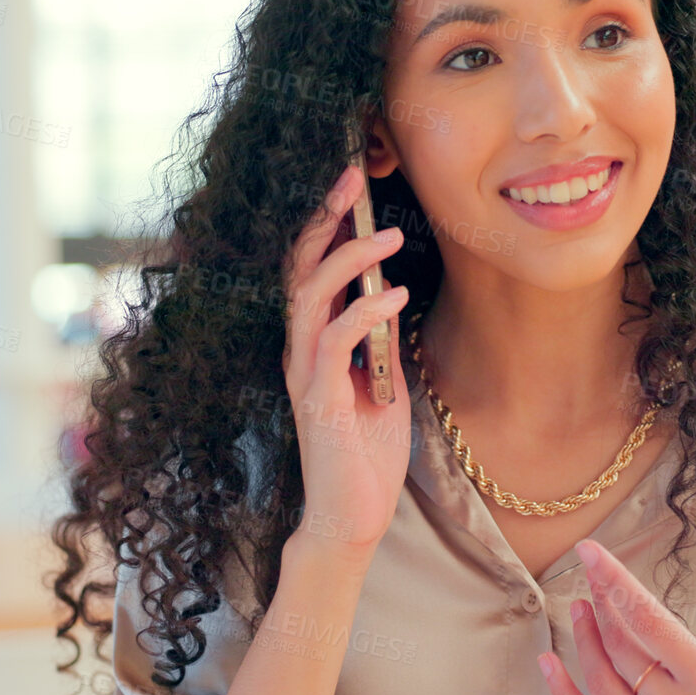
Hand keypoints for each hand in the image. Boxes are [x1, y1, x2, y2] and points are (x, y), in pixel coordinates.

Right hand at [280, 162, 413, 555]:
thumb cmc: (366, 452)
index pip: (309, 268)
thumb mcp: (382, 379)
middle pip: (300, 268)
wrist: (352, 517)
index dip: (325, 222)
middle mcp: (299, 349)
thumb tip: (388, 289)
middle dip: (324, 219)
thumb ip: (379, 336)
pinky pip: (334, 342)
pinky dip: (365, 312)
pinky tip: (396, 294)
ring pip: (311, 296)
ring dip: (349, 260)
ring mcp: (305, 373)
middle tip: (354, 178)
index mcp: (312, 341)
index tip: (352, 182)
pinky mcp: (319, 400)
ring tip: (388, 234)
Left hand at [537, 539, 695, 694]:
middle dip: (602, 601)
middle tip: (592, 572)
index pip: (649, 619)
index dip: (616, 581)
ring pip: (601, 679)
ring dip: (584, 638)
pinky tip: (550, 665)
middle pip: (621, 643)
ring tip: (579, 607)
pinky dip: (564, 693)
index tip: (593, 552)